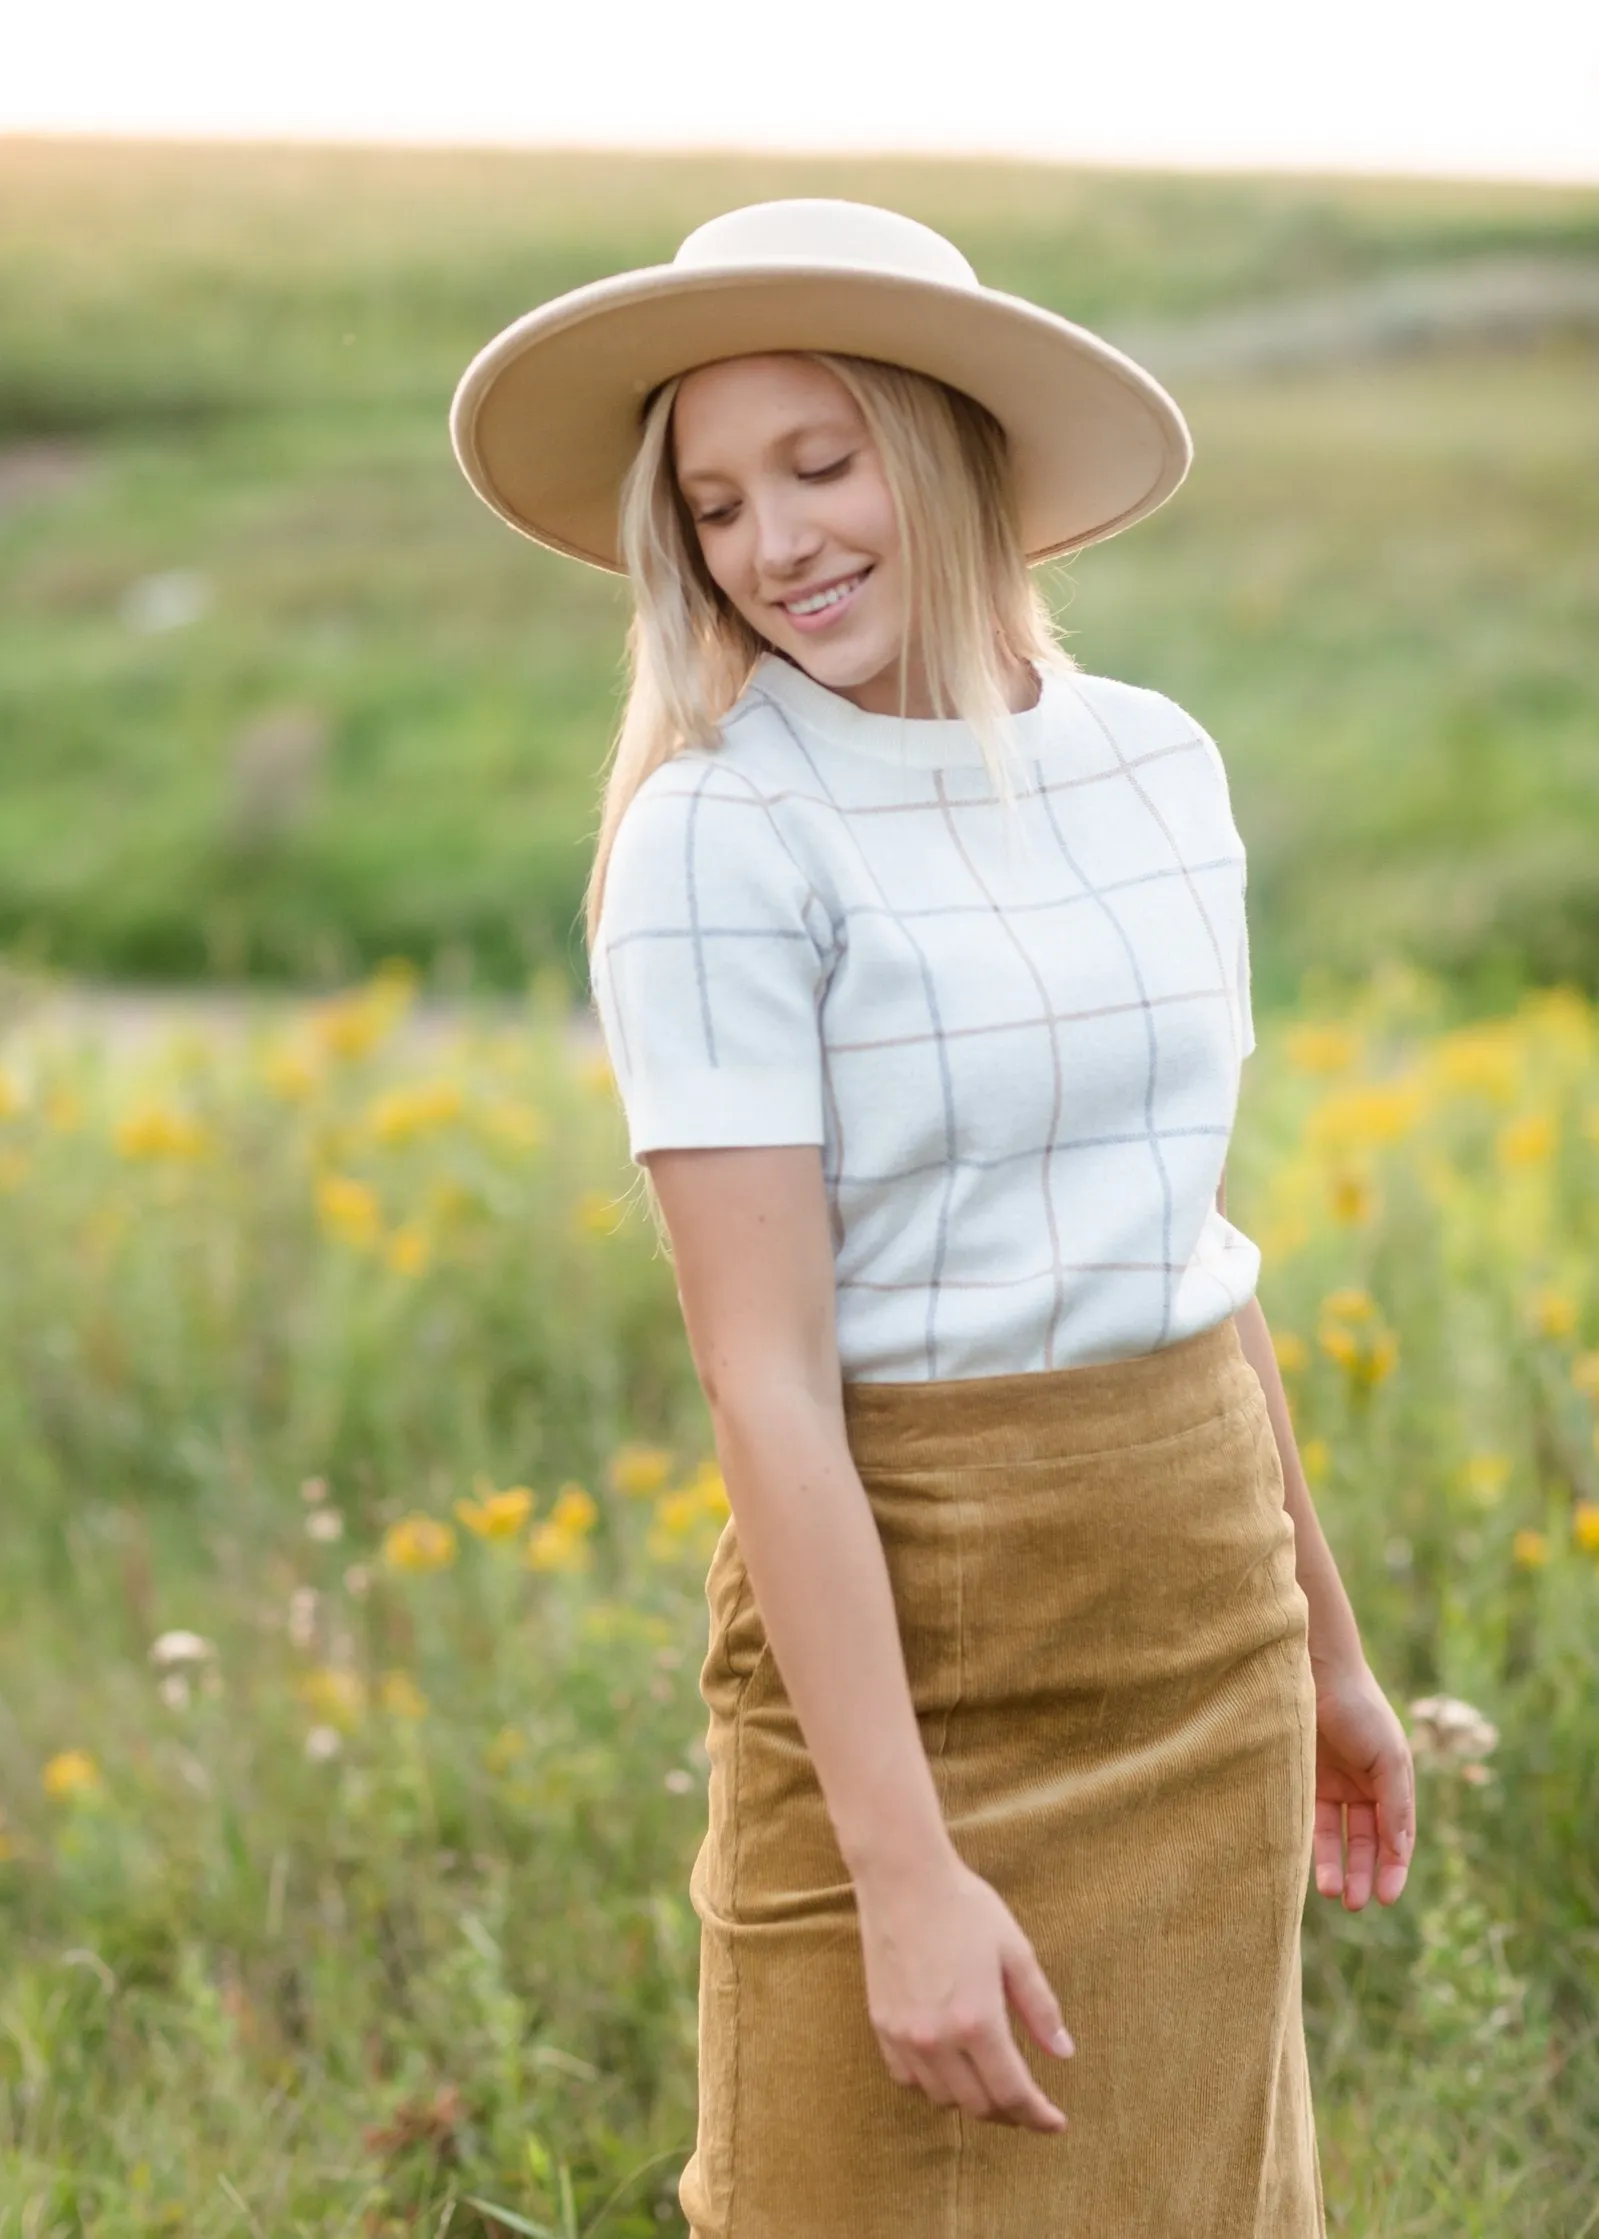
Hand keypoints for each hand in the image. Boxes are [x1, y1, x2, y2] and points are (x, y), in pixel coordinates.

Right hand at [854, 1849, 1072, 2131]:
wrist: (902, 1877)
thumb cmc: (964, 1906)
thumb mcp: (1015, 1951)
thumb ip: (1040, 2008)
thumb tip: (1064, 2053)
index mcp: (977, 2020)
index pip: (1012, 2093)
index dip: (1038, 2116)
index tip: (1055, 2123)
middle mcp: (937, 2038)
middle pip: (979, 2105)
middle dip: (1010, 2112)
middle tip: (1029, 2103)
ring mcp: (904, 2034)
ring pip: (942, 2098)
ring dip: (972, 2100)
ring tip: (991, 2083)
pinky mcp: (881, 2025)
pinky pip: (908, 2079)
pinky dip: (934, 2084)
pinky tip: (951, 2067)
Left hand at [1312, 1661, 1415, 1908]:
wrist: (1317, 1671)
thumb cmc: (1360, 1710)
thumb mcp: (1389, 1758)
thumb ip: (1396, 1804)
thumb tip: (1401, 1852)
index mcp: (1393, 1782)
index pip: (1396, 1836)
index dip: (1393, 1868)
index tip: (1386, 1897)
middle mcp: (1364, 1786)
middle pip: (1366, 1841)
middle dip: (1364, 1874)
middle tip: (1358, 1905)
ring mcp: (1333, 1783)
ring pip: (1337, 1836)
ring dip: (1338, 1866)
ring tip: (1335, 1895)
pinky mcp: (1305, 1778)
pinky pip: (1309, 1819)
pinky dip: (1313, 1845)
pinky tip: (1313, 1868)